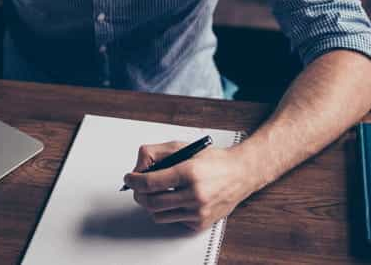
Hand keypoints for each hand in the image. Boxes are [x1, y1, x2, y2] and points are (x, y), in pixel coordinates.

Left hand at [123, 141, 263, 230]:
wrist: (241, 174)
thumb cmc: (213, 161)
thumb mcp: (183, 147)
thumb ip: (156, 153)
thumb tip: (138, 167)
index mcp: (190, 172)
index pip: (150, 182)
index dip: (134, 181)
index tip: (130, 178)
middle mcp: (195, 194)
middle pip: (151, 202)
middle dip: (139, 194)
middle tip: (138, 188)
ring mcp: (198, 211)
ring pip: (158, 215)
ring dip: (152, 204)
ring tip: (157, 193)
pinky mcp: (200, 223)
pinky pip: (172, 221)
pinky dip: (169, 211)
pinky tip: (176, 200)